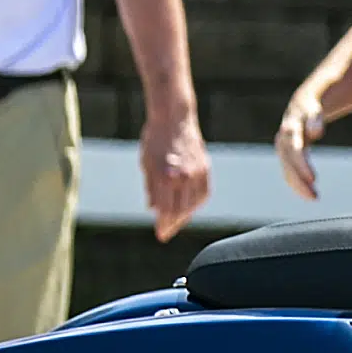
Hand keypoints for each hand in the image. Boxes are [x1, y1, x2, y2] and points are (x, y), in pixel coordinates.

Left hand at [141, 112, 210, 241]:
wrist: (174, 118)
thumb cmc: (155, 140)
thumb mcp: (146, 164)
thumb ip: (150, 188)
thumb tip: (153, 209)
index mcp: (166, 176)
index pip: (166, 209)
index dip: (163, 224)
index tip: (160, 234)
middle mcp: (183, 176)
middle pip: (181, 210)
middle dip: (173, 224)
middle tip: (166, 232)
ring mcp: (197, 172)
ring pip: (194, 203)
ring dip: (186, 215)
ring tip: (177, 221)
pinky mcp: (205, 167)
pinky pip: (204, 192)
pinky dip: (197, 202)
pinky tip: (190, 207)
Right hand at [275, 100, 324, 200]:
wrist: (299, 106)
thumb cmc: (310, 109)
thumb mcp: (314, 111)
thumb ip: (315, 120)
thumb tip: (316, 132)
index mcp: (290, 130)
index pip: (295, 151)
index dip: (303, 166)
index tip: (313, 179)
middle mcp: (283, 141)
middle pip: (289, 165)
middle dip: (300, 181)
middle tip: (314, 197)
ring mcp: (282, 149)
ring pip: (287, 171)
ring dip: (298, 186)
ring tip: (314, 197)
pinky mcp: (286, 155)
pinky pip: (289, 172)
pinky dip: (297, 184)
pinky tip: (308, 194)